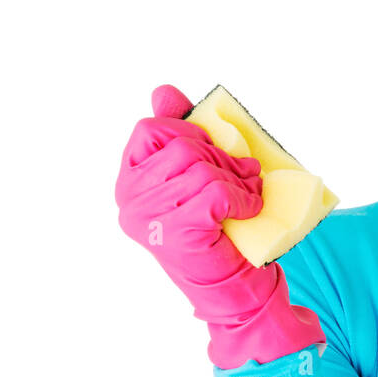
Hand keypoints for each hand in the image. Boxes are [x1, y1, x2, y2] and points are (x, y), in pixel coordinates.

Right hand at [115, 84, 264, 300]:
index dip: (190, 133)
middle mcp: (130, 199)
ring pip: (202, 168)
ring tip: (248, 192)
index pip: (151, 129)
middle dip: (223, 157)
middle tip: (244, 173)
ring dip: (237, 177)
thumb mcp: (197, 175)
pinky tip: (248, 208)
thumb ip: (180, 134)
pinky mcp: (177, 232)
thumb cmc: (215, 227)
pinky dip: (242, 196)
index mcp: (129, 179)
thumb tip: (163, 91)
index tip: (211, 152)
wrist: (230, 286)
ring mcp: (149, 218)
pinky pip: (217, 192)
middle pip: (183, 146)